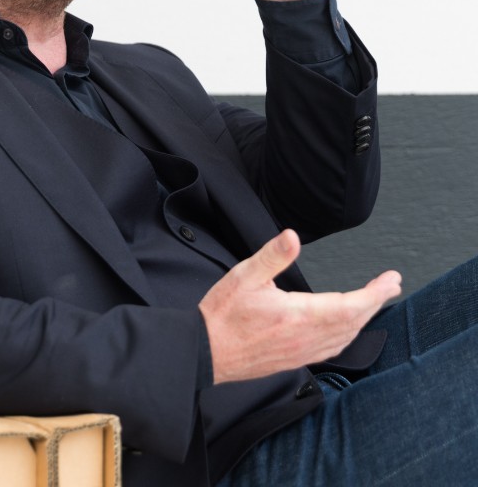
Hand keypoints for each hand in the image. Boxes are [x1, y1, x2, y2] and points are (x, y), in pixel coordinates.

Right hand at [198, 229, 401, 383]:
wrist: (205, 351)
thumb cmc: (222, 314)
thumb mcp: (244, 276)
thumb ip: (272, 256)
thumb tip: (292, 236)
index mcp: (297, 314)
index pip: (350, 304)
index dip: (375, 292)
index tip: (390, 279)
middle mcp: (305, 337)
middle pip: (354, 321)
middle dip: (376, 301)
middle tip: (391, 285)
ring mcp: (302, 351)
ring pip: (345, 337)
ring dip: (365, 318)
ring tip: (374, 302)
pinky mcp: (294, 359)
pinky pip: (332, 348)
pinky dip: (348, 335)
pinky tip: (347, 329)